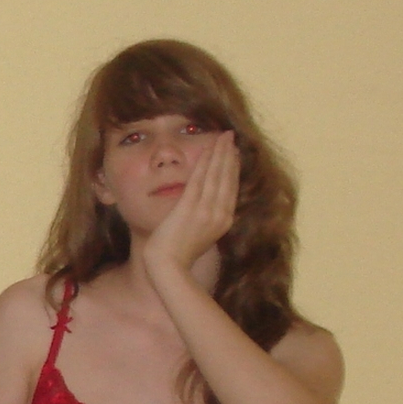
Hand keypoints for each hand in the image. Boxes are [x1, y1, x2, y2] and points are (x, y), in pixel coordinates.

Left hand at [140, 129, 238, 281]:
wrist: (168, 267)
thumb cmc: (178, 255)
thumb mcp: (200, 235)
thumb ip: (206, 219)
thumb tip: (205, 208)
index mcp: (224, 221)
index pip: (231, 188)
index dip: (233, 167)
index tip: (234, 152)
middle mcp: (220, 214)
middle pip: (227, 178)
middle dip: (229, 154)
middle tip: (230, 136)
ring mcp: (206, 211)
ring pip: (216, 174)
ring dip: (220, 152)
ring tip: (223, 136)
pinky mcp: (190, 208)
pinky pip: (200, 179)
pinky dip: (205, 162)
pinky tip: (208, 148)